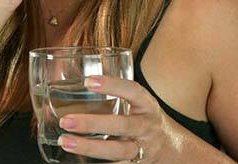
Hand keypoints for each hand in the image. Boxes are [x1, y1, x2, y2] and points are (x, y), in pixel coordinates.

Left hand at [57, 75, 172, 162]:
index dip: (111, 85)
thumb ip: (119, 93)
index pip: (131, 91)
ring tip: (66, 142)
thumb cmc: (147, 118)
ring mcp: (144, 148)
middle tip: (66, 121)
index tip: (87, 81)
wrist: (172, 148)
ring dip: (89, 147)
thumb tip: (84, 81)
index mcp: (147, 105)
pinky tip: (78, 163)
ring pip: (117, 150)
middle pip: (121, 125)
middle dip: (92, 124)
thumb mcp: (140, 102)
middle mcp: (147, 126)